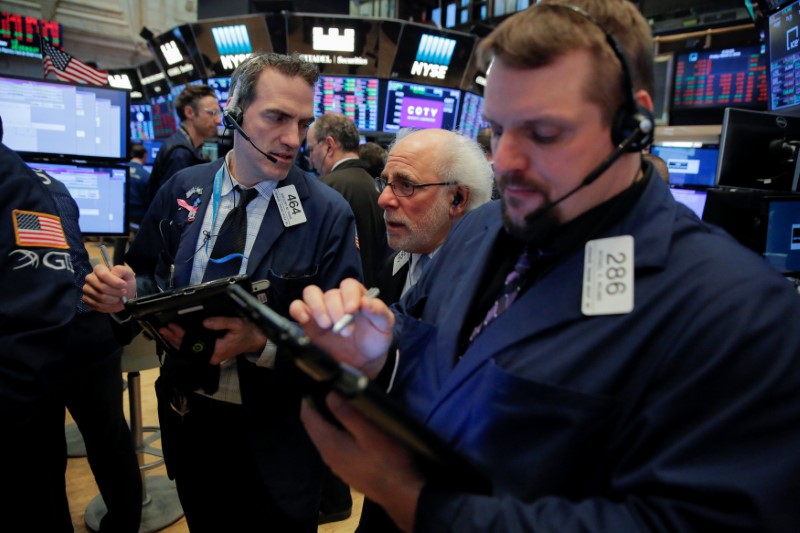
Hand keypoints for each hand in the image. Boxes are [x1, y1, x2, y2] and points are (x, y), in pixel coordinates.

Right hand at [82, 264, 134, 312]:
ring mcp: (87, 289)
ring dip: (113, 299)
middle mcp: (90, 278)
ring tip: (118, 298)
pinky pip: (96, 304)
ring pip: (100, 297)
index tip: (124, 285)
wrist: (123, 296)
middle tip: (123, 292)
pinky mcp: (86, 299)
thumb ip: (122, 270)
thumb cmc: (124, 282)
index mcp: (99, 269)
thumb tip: (114, 272)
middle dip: (115, 292)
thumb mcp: (128, 274)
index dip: (115, 282)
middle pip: (102, 287)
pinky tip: (112, 303)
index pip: (103, 275)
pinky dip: (107, 306)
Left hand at [159, 317, 266, 364]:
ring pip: (191, 352)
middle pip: (189, 350)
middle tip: (164, 329)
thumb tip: (205, 322)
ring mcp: (212, 357)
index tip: (173, 327)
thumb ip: (221, 322)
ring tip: (167, 334)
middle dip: (175, 339)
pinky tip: (177, 340)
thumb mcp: (237, 324)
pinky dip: (185, 345)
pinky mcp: (212, 354)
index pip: (194, 343)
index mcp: (218, 349)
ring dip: (177, 343)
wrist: (255, 341)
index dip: (181, 336)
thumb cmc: (247, 332)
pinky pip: (195, 351)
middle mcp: (213, 356)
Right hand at [289, 278, 393, 377]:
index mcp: (356, 296)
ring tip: (326, 325)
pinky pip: (298, 307)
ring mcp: (321, 309)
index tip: (352, 310)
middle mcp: (337, 299)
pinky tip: (304, 319)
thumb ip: (379, 311)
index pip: (349, 285)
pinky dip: (298, 310)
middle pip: (330, 294)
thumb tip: (367, 301)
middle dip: (336, 311)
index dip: (349, 295)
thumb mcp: (385, 325)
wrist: (363, 360)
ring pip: (311, 294)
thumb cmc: (375, 338)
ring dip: (317, 308)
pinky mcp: (309, 321)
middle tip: (345, 331)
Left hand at [301, 392, 422, 531]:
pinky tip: (354, 428)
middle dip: (319, 407)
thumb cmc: (389, 460)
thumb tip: (329, 394)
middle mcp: (328, 456)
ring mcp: (338, 466)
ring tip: (345, 404)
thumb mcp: (370, 432)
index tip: (318, 382)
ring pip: (325, 437)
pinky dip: (338, 432)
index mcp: (329, 444)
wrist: (403, 493)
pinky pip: (335, 446)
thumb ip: (347, 413)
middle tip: (333, 389)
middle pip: (315, 427)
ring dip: (330, 420)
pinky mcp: (348, 470)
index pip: (308, 417)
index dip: (309, 398)